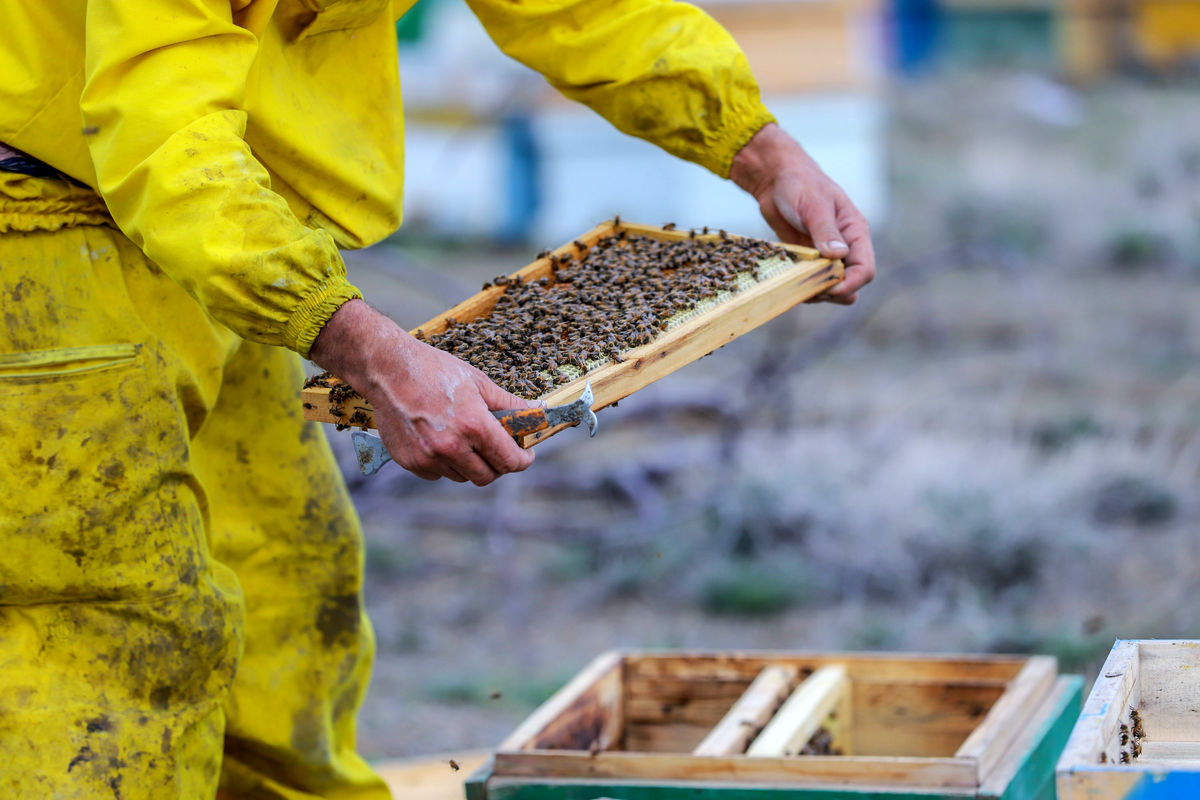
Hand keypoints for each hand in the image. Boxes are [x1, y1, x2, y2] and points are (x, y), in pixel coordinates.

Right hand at [310, 300, 536, 483]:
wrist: (388, 369)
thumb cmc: (434, 370)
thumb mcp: (478, 382)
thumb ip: (509, 403)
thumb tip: (538, 412)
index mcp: (473, 425)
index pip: (509, 460)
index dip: (523, 460)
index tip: (525, 454)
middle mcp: (451, 447)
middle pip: (487, 476)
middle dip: (498, 465)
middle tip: (498, 449)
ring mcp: (428, 457)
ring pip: (462, 477)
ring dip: (470, 464)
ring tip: (466, 440)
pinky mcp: (410, 462)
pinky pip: (437, 475)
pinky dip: (445, 464)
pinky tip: (442, 441)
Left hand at [730, 123, 874, 304]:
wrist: (775, 179)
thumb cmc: (799, 184)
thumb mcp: (814, 206)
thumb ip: (826, 231)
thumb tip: (839, 256)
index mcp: (855, 232)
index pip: (865, 268)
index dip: (850, 284)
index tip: (830, 289)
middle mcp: (845, 246)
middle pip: (851, 283)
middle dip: (833, 292)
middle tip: (809, 290)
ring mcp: (827, 254)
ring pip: (833, 286)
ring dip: (819, 293)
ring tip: (800, 290)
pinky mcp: (809, 258)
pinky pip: (813, 281)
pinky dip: (805, 288)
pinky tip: (793, 286)